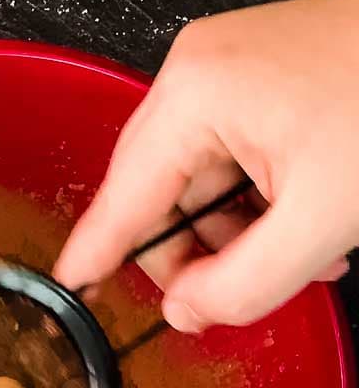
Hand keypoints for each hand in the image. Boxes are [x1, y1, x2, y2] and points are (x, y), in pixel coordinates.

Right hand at [53, 0, 358, 332]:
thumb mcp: (322, 219)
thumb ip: (240, 285)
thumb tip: (185, 312)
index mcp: (193, 99)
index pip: (119, 203)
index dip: (94, 258)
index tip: (65, 294)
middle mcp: (196, 78)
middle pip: (156, 199)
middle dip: (196, 255)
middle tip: (232, 293)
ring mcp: (226, 75)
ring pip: (197, 188)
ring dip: (236, 236)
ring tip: (299, 255)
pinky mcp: (256, 81)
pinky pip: (231, 164)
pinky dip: (258, 205)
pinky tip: (303, 224)